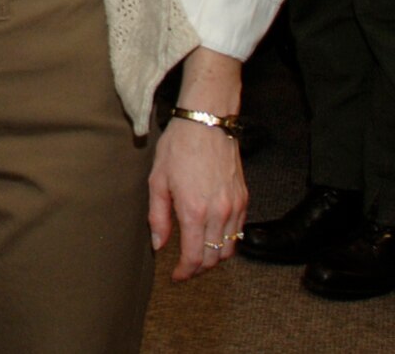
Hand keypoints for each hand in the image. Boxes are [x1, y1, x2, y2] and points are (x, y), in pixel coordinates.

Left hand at [149, 118, 246, 280]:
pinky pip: (239, 232)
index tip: (176, 276)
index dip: (185, 272)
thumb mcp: (157, 180)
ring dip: (214, 257)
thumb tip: (159, 244)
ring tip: (198, 254)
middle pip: (214, 258)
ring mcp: (235, 207)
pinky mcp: (244, 199)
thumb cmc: (178, 147)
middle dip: (199, 268)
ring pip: (229, 248)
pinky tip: (212, 235)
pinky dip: (226, 241)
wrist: (207, 123)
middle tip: (185, 268)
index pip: (194, 257)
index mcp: (194, 211)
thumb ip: (158, 216)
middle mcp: (219, 213)